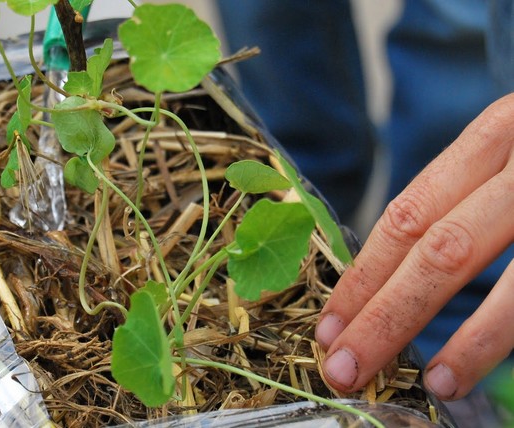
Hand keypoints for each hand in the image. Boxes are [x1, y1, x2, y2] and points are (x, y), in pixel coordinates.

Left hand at [315, 93, 513, 400]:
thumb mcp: (505, 157)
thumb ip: (458, 203)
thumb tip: (388, 281)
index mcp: (494, 139)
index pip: (407, 215)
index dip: (364, 276)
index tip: (329, 325)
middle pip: (442, 250)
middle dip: (387, 316)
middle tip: (346, 368)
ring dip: (469, 342)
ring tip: (429, 382)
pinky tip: (486, 364)